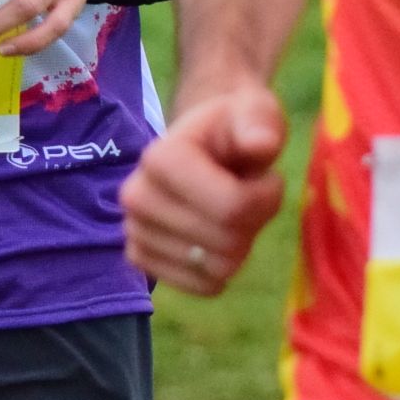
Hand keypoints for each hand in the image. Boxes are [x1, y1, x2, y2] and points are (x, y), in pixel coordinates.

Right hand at [120, 84, 287, 295]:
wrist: (204, 144)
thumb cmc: (234, 128)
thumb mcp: (255, 113)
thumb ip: (260, 123)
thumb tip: (260, 143)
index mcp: (159, 158)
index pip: (232, 208)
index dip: (266, 197)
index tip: (265, 176)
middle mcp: (136, 197)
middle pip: (226, 241)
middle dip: (254, 220)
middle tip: (246, 191)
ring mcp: (134, 231)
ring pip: (218, 268)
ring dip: (239, 243)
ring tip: (229, 208)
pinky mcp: (140, 259)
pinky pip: (202, 286)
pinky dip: (221, 268)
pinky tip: (214, 235)